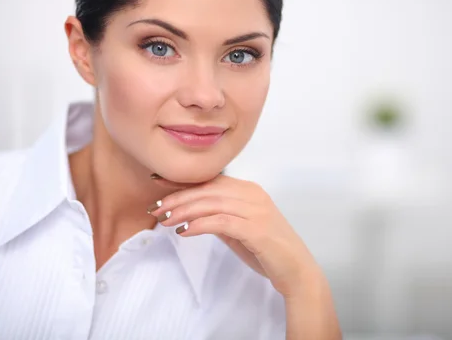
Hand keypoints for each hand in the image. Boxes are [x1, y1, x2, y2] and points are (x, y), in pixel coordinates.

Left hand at [148, 174, 322, 296]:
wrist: (296, 270)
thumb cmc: (268, 250)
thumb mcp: (239, 229)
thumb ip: (220, 217)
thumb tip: (193, 213)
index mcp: (249, 189)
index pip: (210, 180)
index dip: (183, 181)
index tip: (158, 183)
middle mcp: (253, 194)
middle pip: (208, 190)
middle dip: (178, 197)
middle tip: (155, 208)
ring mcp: (256, 210)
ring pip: (212, 203)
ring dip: (184, 211)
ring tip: (164, 220)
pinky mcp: (256, 229)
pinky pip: (221, 222)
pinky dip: (199, 224)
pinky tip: (183, 231)